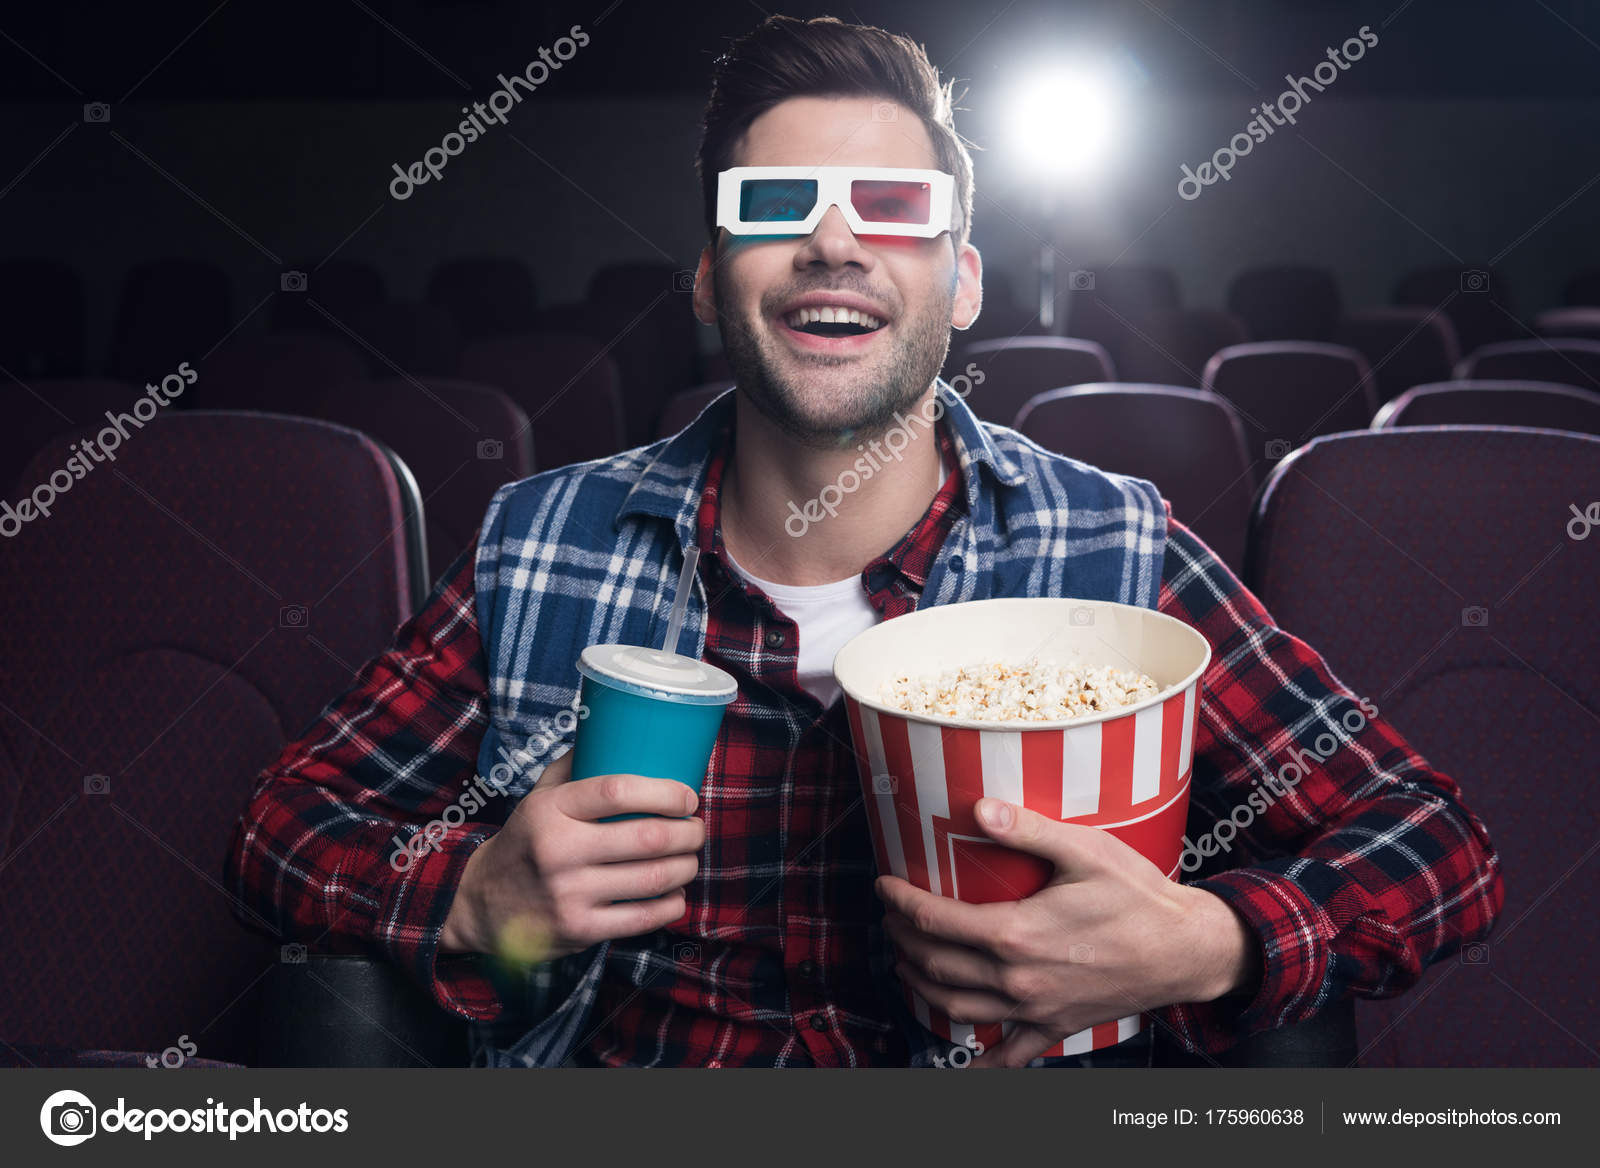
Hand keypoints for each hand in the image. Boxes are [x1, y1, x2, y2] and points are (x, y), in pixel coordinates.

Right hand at [440, 751, 705, 961]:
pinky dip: (671, 904)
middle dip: (688, 833)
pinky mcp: (579, 929)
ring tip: (690, 859)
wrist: (481, 903)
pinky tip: (675, 894)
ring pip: (654, 878)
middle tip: (696, 829)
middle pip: (648, 837)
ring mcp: (569, 893)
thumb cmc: (526, 841)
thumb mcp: (537, 796)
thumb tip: (613, 729)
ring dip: (687, 867)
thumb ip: (573, 766)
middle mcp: (559, 850)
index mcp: (551, 809)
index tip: (687, 797)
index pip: (619, 790)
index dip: (665, 792)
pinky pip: (644, 918)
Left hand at [876, 797, 1258, 1066]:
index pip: (936, 921)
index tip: (884, 885)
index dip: (901, 903)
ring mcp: (1034, 1008)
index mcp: (1016, 934)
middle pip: (936, 964)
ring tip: (907, 962)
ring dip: (922, 985)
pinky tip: (963, 1061)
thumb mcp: (1085, 850)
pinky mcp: (1055, 1026)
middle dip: (903, 940)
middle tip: (891, 919)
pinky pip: (1010, 1054)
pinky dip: (980, 1060)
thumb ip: (1028, 828)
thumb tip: (979, 808)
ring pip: (957, 1008)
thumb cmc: (1138, 896)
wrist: (1186, 950)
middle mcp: (1017, 979)